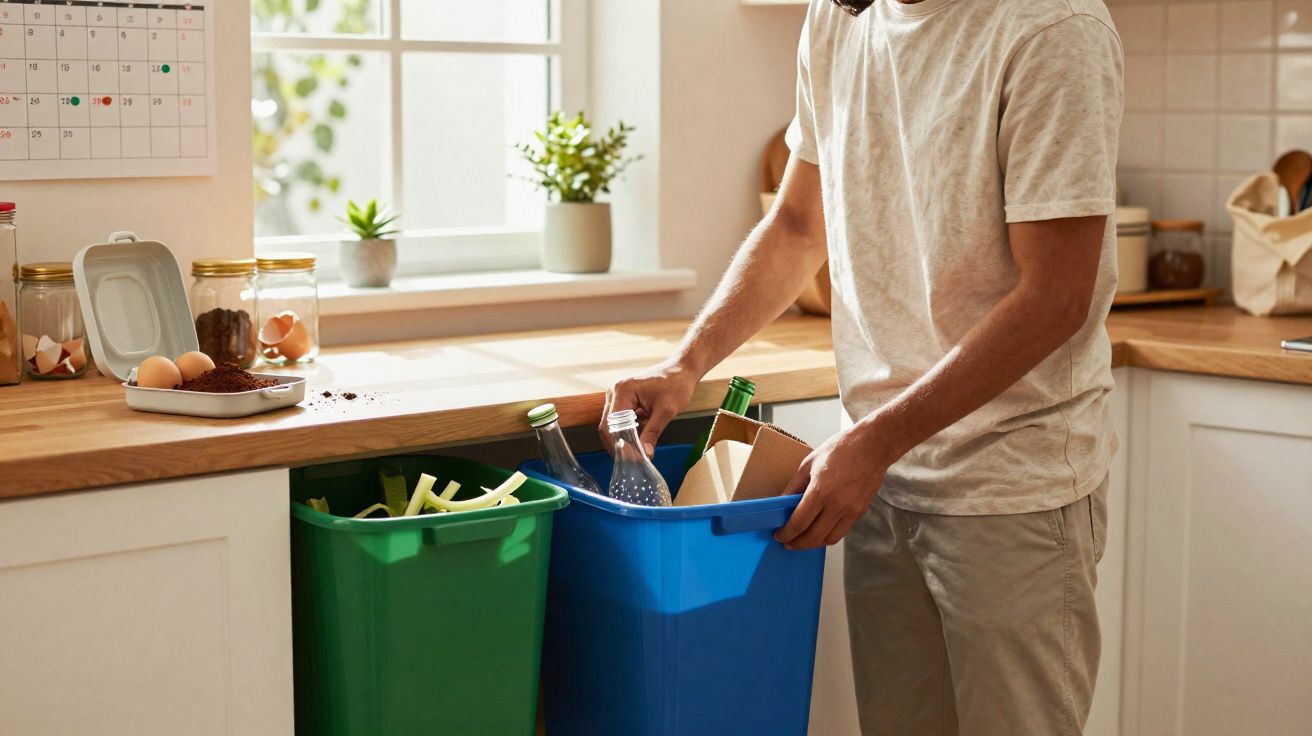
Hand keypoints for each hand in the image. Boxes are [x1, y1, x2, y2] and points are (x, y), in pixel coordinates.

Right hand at [600, 360, 699, 456]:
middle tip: (634, 461)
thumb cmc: (676, 384)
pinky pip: (622, 422)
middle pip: (608, 426)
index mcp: (622, 391)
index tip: (632, 458)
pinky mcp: (624, 401)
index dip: (620, 444)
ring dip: (624, 441)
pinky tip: (640, 443)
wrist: (682, 371)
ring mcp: (618, 396)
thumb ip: (653, 433)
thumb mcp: (666, 411)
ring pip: (614, 426)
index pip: (612, 424)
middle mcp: (615, 392)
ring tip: (638, 455)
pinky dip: (629, 434)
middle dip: (619, 445)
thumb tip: (645, 453)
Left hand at [775, 421, 891, 549]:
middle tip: (787, 543)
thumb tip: (781, 503)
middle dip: (797, 544)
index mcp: (820, 491)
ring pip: (829, 539)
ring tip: (802, 540)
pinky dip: (828, 536)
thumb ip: (794, 486)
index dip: (786, 534)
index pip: (799, 523)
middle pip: (813, 537)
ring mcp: (851, 511)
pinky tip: (819, 530)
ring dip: (813, 544)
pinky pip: (842, 532)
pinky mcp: (860, 512)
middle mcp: (836, 505)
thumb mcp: (809, 463)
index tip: (779, 536)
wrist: (872, 447)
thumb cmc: (841, 449)